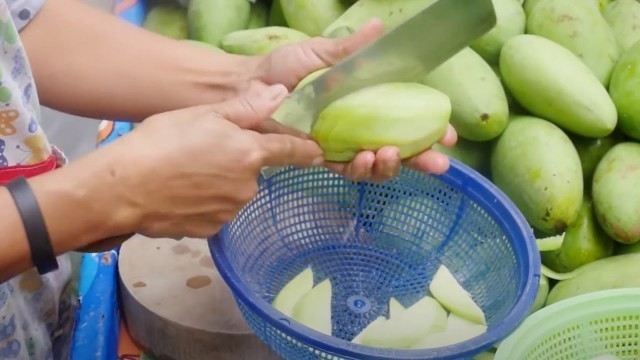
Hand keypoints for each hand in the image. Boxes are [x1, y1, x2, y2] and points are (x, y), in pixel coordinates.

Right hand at [109, 85, 322, 238]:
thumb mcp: (202, 114)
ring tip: (184, 173)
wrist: (124, 188)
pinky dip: (204, 203)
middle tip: (201, 152)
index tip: (318, 154)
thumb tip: (281, 95)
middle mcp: (247, 186)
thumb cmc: (161, 142)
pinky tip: (179, 194)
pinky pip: (215, 211)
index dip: (306, 151)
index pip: (290, 152)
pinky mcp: (211, 230)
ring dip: (219, 184)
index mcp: (249, 153)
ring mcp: (230, 211)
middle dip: (236, 162)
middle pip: (252, 171)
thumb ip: (246, 108)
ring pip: (233, 192)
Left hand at [251, 19, 457, 182]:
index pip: (405, 119)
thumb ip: (350, 49)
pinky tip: (365, 160)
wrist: (249, 89)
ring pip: (375, 164)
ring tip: (390, 155)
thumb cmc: (283, 69)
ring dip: (389, 165)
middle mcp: (359, 126)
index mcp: (365, 102)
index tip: (447, 136)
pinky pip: (346, 169)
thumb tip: (378, 26)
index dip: (428, 130)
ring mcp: (341, 144)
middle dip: (421, 159)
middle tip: (438, 162)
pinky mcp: (321, 157)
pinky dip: (360, 168)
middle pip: (398, 148)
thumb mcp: (320, 54)